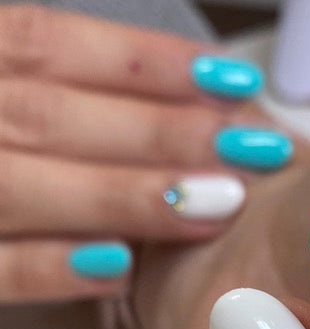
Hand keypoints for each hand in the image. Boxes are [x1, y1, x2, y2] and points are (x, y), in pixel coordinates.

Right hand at [0, 4, 295, 302]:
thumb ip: (26, 80)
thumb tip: (154, 95)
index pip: (45, 44)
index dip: (143, 64)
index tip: (231, 83)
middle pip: (49, 114)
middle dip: (157, 132)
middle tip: (251, 149)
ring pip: (19, 186)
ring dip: (122, 197)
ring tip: (214, 205)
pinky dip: (47, 268)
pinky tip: (119, 270)